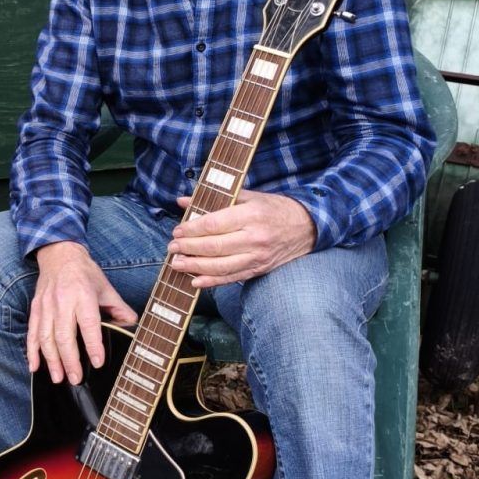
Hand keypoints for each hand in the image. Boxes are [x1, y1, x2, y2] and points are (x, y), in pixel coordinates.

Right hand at [27, 242, 136, 384]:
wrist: (59, 255)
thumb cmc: (84, 273)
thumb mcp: (106, 287)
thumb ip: (119, 308)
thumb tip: (131, 326)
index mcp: (83, 294)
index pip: (88, 323)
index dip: (93, 344)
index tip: (98, 362)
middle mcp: (62, 301)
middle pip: (64, 335)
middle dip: (70, 360)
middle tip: (76, 379)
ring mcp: (46, 305)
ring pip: (46, 337)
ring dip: (51, 360)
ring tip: (59, 377)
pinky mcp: (35, 308)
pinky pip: (32, 332)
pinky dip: (32, 351)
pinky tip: (35, 367)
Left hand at [168, 189, 315, 287]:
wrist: (306, 227)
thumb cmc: (273, 208)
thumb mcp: (248, 196)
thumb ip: (214, 199)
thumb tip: (182, 201)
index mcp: (251, 215)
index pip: (215, 224)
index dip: (192, 229)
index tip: (177, 231)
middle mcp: (254, 238)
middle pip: (215, 247)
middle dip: (189, 248)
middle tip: (172, 247)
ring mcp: (257, 257)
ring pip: (221, 266)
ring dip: (195, 267)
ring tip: (176, 263)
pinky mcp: (259, 270)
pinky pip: (232, 278)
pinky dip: (212, 282)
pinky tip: (194, 280)